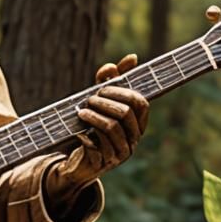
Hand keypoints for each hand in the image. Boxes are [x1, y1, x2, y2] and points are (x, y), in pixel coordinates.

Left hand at [44, 53, 149, 202]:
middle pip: (125, 113)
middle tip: (89, 98)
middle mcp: (133, 139)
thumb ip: (112, 81)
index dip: (123, 91)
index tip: (103, 86)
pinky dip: (86, 134)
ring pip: (112, 128)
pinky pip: (97, 145)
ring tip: (81, 111)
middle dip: (105, 102)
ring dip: (94, 116)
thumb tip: (132, 58)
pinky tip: (79, 131)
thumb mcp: (101, 102)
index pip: (141, 103)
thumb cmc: (93, 128)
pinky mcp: (104, 163)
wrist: (79, 161)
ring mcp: (120, 153)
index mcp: (137, 124)